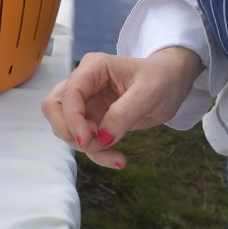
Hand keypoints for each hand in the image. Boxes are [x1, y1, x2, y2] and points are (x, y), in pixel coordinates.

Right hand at [41, 48, 204, 169]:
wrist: (173, 84)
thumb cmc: (162, 79)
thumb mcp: (148, 93)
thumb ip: (124, 113)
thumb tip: (103, 138)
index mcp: (93, 68)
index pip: (68, 93)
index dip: (72, 119)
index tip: (88, 141)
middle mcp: (84, 84)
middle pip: (54, 108)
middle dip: (69, 131)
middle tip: (94, 144)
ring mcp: (87, 103)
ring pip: (66, 127)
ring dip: (85, 147)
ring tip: (115, 154)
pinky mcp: (94, 120)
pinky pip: (85, 141)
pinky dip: (97, 154)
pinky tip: (118, 160)